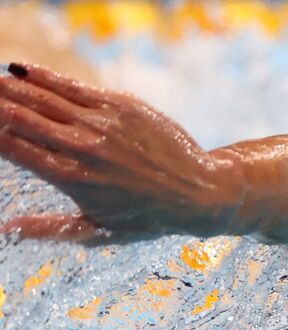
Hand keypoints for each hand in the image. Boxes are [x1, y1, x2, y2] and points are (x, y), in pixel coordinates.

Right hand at [0, 63, 241, 243]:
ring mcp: (103, 123)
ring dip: (9, 87)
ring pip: (42, 95)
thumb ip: (48, 228)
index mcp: (71, 178)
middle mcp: (84, 147)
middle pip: (19, 115)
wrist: (199, 192)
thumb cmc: (147, 217)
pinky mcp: (122, 105)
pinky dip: (42, 77)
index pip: (11, 146)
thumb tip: (6, 230)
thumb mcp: (97, 232)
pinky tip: (20, 70)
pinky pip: (72, 86)